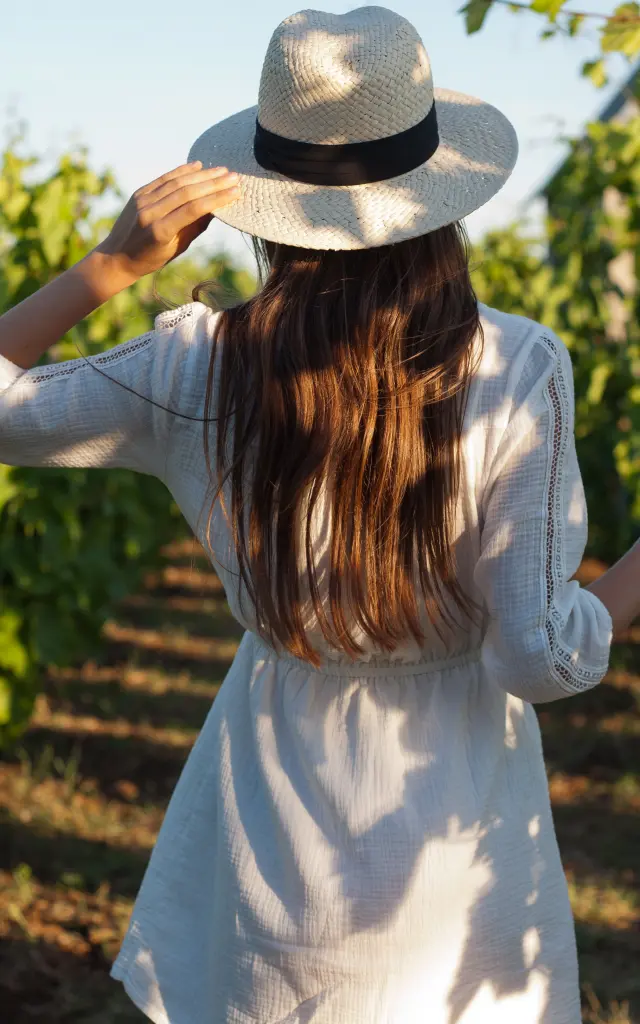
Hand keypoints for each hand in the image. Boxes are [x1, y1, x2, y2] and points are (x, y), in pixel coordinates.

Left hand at [93, 161, 240, 282]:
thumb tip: (217, 208)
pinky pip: (164, 179)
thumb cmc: (150, 259)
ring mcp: (142, 201)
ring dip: (201, 175)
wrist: (116, 256)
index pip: (194, 209)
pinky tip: (198, 166)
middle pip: (187, 192)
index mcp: (161, 231)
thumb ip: (195, 227)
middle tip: (234, 177)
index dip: (217, 198)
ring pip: (177, 182)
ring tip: (221, 171)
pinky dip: (182, 171)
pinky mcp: (139, 193)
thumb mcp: (176, 249)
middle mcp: (150, 213)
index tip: (235, 192)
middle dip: (213, 183)